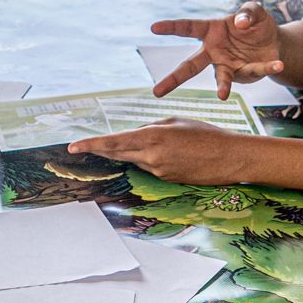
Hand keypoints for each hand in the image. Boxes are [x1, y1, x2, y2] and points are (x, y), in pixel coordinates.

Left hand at [66, 118, 243, 183]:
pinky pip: (150, 167)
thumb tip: (135, 136)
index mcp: (152, 137)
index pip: (114, 142)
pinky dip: (151, 159)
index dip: (91, 145)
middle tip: (79, 148)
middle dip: (98, 150)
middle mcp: (152, 157)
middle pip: (117, 154)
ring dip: (135, 152)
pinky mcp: (166, 180)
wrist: (230, 158)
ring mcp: (158, 172)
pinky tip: (172, 153)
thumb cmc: (206, 134)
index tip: (72, 147)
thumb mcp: (176, 121)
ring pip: (136, 160)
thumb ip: (151, 128)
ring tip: (163, 142)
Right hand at [149, 2, 284, 98]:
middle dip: (173, 79)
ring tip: (222, 95)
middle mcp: (214, 52)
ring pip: (221, 78)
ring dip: (223, 85)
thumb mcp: (255, 10)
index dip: (171, 27)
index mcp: (210, 31)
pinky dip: (268, 68)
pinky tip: (278, 65)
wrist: (274, 42)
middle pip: (190, 66)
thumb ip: (248, 12)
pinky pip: (256, 71)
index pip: (188, 27)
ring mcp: (228, 66)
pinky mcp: (246, 74)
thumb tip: (240, 23)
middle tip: (157, 92)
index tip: (154, 27)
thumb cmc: (255, 24)